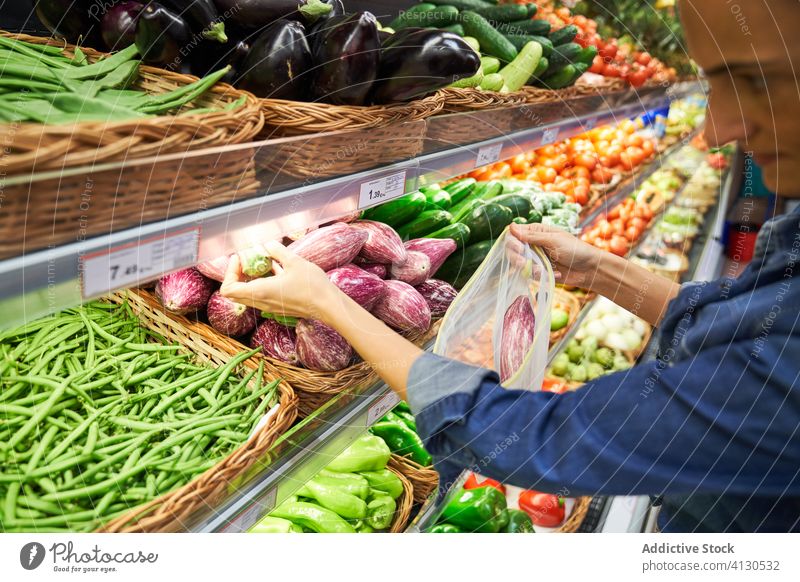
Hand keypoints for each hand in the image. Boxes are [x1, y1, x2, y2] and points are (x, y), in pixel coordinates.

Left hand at [220, 241, 342, 320]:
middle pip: (235, 293)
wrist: (328, 305)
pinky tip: (276, 268)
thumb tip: (266, 245)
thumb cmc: (311, 286)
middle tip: (248, 260)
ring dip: (250, 278)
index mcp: (260, 292)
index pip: (228, 289)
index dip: (230, 272)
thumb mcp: (294, 262)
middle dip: (238, 274)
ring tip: (263, 262)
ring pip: (248, 294)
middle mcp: (261, 302)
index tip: (241, 259)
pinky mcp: (278, 306)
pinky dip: (262, 282)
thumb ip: (277, 251)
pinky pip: (261, 295)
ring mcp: (269, 306)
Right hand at [509, 223, 604, 288]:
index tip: (519, 249)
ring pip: (519, 264)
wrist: (589, 270)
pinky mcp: (539, 271)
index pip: (514, 234)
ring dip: (529, 268)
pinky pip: (530, 274)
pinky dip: (540, 276)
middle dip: (516, 257)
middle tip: (522, 263)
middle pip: (512, 250)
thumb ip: (532, 236)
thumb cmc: (575, 250)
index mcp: (536, 231)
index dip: (512, 241)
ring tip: (541, 271)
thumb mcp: (553, 240)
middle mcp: (533, 244)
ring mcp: (535, 258)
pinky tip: (554, 274)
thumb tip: (511, 227)